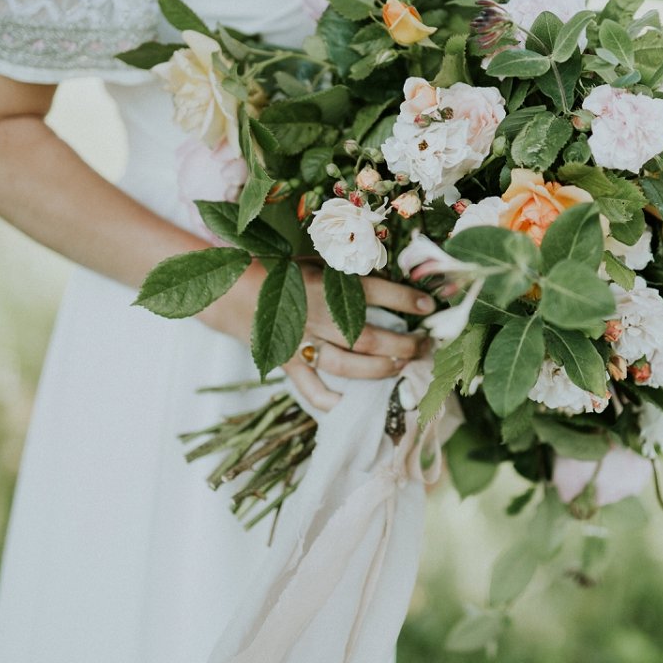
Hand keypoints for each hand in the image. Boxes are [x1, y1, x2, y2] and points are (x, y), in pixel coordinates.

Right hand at [283, 261, 436, 411]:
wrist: (233, 291)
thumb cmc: (282, 272)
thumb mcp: (317, 260)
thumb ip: (348, 268)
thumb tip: (386, 273)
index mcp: (327, 286)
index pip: (376, 292)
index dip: (406, 300)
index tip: (429, 306)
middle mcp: (319, 316)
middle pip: (369, 337)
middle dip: (403, 345)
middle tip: (425, 346)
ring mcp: (303, 342)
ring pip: (348, 364)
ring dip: (379, 369)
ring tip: (400, 367)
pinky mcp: (287, 362)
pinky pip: (310, 387)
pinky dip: (329, 400)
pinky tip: (348, 403)